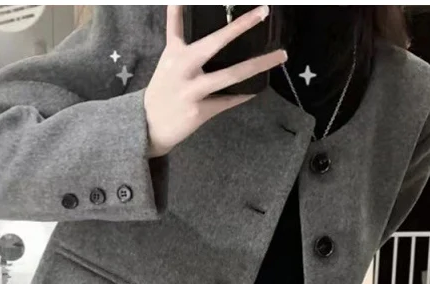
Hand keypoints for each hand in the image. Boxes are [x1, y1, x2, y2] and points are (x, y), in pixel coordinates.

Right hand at [144, 5, 286, 157]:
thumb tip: (177, 1)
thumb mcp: (166, 58)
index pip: (181, 23)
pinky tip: (256, 89)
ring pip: (230, 75)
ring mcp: (192, 91)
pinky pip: (228, 100)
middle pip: (215, 43)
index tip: (227, 3)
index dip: (186, 7)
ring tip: (280, 56)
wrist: (149, 126)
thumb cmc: (162, 89)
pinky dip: (242, 95)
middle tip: (263, 12)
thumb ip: (175, 30)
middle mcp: (183, 68)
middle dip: (239, 26)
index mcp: (175, 53)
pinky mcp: (200, 111)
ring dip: (258, 65)